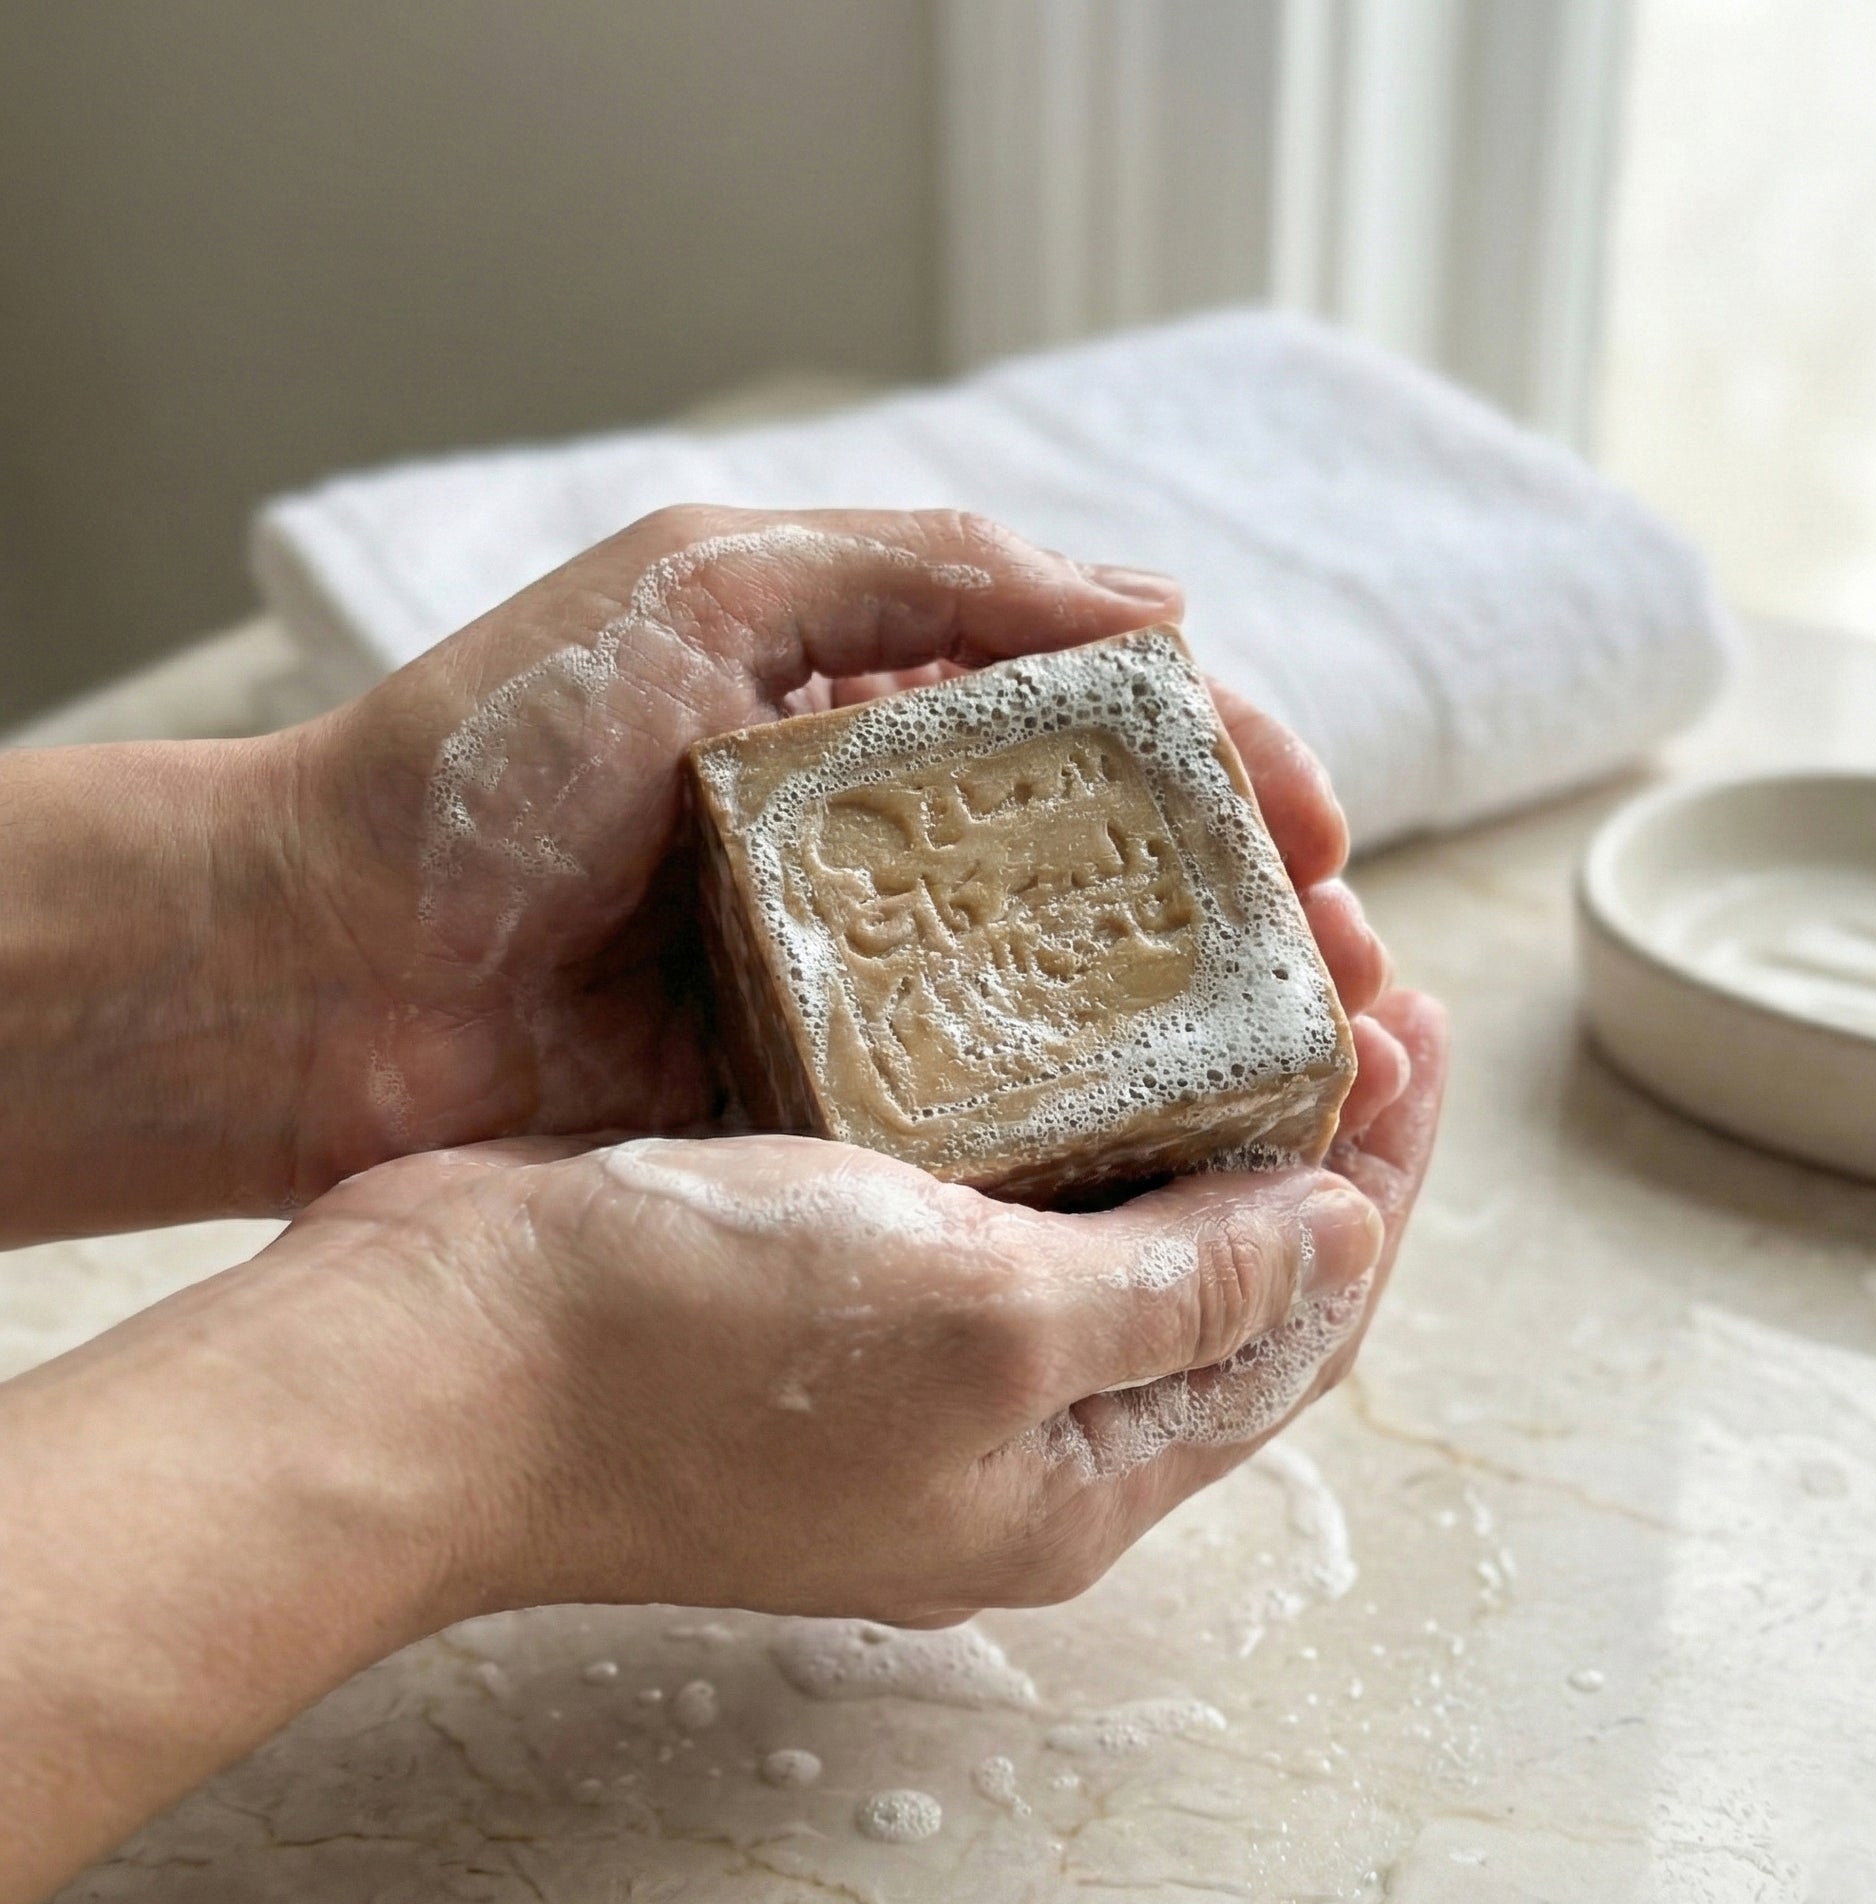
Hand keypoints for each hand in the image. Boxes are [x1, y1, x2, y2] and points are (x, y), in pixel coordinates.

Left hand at [275, 506, 1411, 1198]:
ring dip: (1204, 1046)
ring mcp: (859, 998)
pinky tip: (1183, 1163)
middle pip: (1118, 886)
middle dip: (1255, 925)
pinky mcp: (815, 1116)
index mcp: (874, 725)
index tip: (1322, 837)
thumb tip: (1164, 613)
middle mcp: (887, 863)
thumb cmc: (492, 756)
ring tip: (1321, 1077)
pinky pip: (975, 1130)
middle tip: (1356, 977)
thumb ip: (931, 570)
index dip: (1231, 772)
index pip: (1106, 735)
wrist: (321, 968)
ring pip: (1072, 1020)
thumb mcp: (708, 584)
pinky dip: (1083, 1143)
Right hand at [275, 1006, 1439, 1626]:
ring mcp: (914, 1343)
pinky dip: (1051, 1076)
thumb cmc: (695, 1355)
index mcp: (1074, 1470)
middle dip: (1297, 1113)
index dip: (1378, 1174)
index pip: (1296, 1324)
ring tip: (1230, 946)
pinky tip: (1062, 982)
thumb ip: (1180, 1288)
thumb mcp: (982, 1326)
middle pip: (1216, 1258)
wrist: (434, 1353)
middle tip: (1339, 958)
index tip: (1411, 1025)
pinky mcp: (831, 1259)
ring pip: (1104, 1200)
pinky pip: (989, 1163)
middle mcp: (1008, 1420)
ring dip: (1181, 1081)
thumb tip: (1345, 1239)